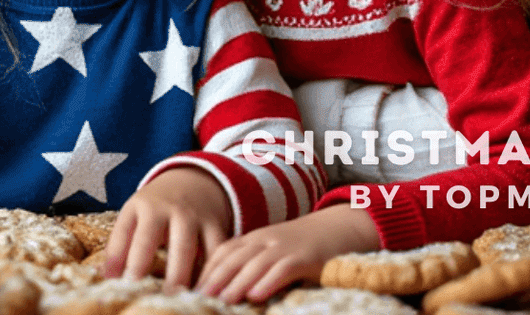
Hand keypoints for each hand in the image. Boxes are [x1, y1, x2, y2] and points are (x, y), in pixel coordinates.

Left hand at [104, 167, 230, 288]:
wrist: (189, 179)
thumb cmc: (153, 207)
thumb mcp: (133, 216)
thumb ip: (118, 245)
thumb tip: (105, 277)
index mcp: (144, 207)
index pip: (135, 237)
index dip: (130, 261)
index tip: (127, 284)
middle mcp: (172, 210)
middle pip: (172, 245)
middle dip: (171, 274)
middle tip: (164, 299)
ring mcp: (196, 217)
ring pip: (196, 250)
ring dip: (191, 277)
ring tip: (185, 300)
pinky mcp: (216, 225)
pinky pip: (217, 251)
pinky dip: (212, 271)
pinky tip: (206, 291)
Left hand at [194, 203, 380, 302]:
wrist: (340, 227)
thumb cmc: (302, 246)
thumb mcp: (272, 250)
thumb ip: (251, 264)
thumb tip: (224, 289)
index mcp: (254, 238)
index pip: (222, 251)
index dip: (206, 270)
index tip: (189, 288)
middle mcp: (265, 240)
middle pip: (233, 258)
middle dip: (214, 278)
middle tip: (197, 298)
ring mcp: (284, 246)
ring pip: (255, 264)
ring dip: (236, 283)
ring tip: (222, 301)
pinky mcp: (305, 257)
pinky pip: (284, 268)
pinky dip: (269, 281)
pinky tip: (257, 295)